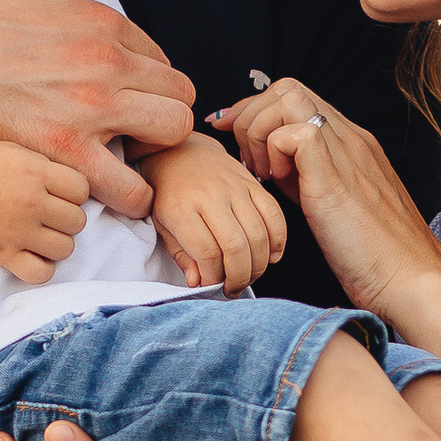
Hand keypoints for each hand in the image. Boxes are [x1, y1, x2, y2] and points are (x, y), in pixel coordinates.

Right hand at [0, 0, 192, 217]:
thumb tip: (76, 6)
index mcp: (101, 24)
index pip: (161, 61)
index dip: (149, 87)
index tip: (129, 103)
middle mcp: (108, 62)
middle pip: (180, 96)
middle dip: (164, 116)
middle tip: (136, 134)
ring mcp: (93, 108)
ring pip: (173, 134)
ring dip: (155, 151)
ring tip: (128, 162)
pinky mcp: (68, 151)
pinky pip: (130, 187)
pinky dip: (129, 194)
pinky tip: (110, 191)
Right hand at [0, 145, 88, 280]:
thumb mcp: (15, 151)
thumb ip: (46, 166)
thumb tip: (72, 185)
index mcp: (36, 173)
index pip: (82, 190)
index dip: (74, 194)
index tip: (59, 195)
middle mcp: (32, 203)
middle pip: (78, 221)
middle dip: (67, 220)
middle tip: (49, 217)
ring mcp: (19, 231)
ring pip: (66, 248)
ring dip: (57, 244)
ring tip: (41, 237)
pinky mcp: (4, 255)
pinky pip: (41, 273)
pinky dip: (40, 269)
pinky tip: (31, 256)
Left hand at [144, 139, 286, 294]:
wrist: (179, 153)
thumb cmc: (169, 193)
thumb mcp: (162, 225)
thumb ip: (180, 255)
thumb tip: (199, 282)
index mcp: (182, 209)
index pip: (207, 252)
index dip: (214, 276)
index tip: (212, 284)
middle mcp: (210, 196)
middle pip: (236, 246)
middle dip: (239, 276)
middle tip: (234, 288)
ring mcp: (234, 187)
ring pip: (258, 234)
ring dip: (259, 264)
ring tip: (250, 275)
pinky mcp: (252, 182)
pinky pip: (274, 214)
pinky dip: (278, 239)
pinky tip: (272, 255)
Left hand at [209, 78, 440, 332]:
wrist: (411, 279)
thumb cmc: (373, 253)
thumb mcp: (332, 203)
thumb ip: (305, 177)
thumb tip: (272, 166)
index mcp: (350, 143)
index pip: (293, 96)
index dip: (255, 112)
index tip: (233, 138)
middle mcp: (350, 139)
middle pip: (286, 87)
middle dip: (251, 116)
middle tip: (248, 162)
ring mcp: (346, 154)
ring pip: (288, 99)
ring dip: (260, 132)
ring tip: (264, 174)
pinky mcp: (336, 179)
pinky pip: (295, 134)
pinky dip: (273, 152)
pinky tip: (276, 183)